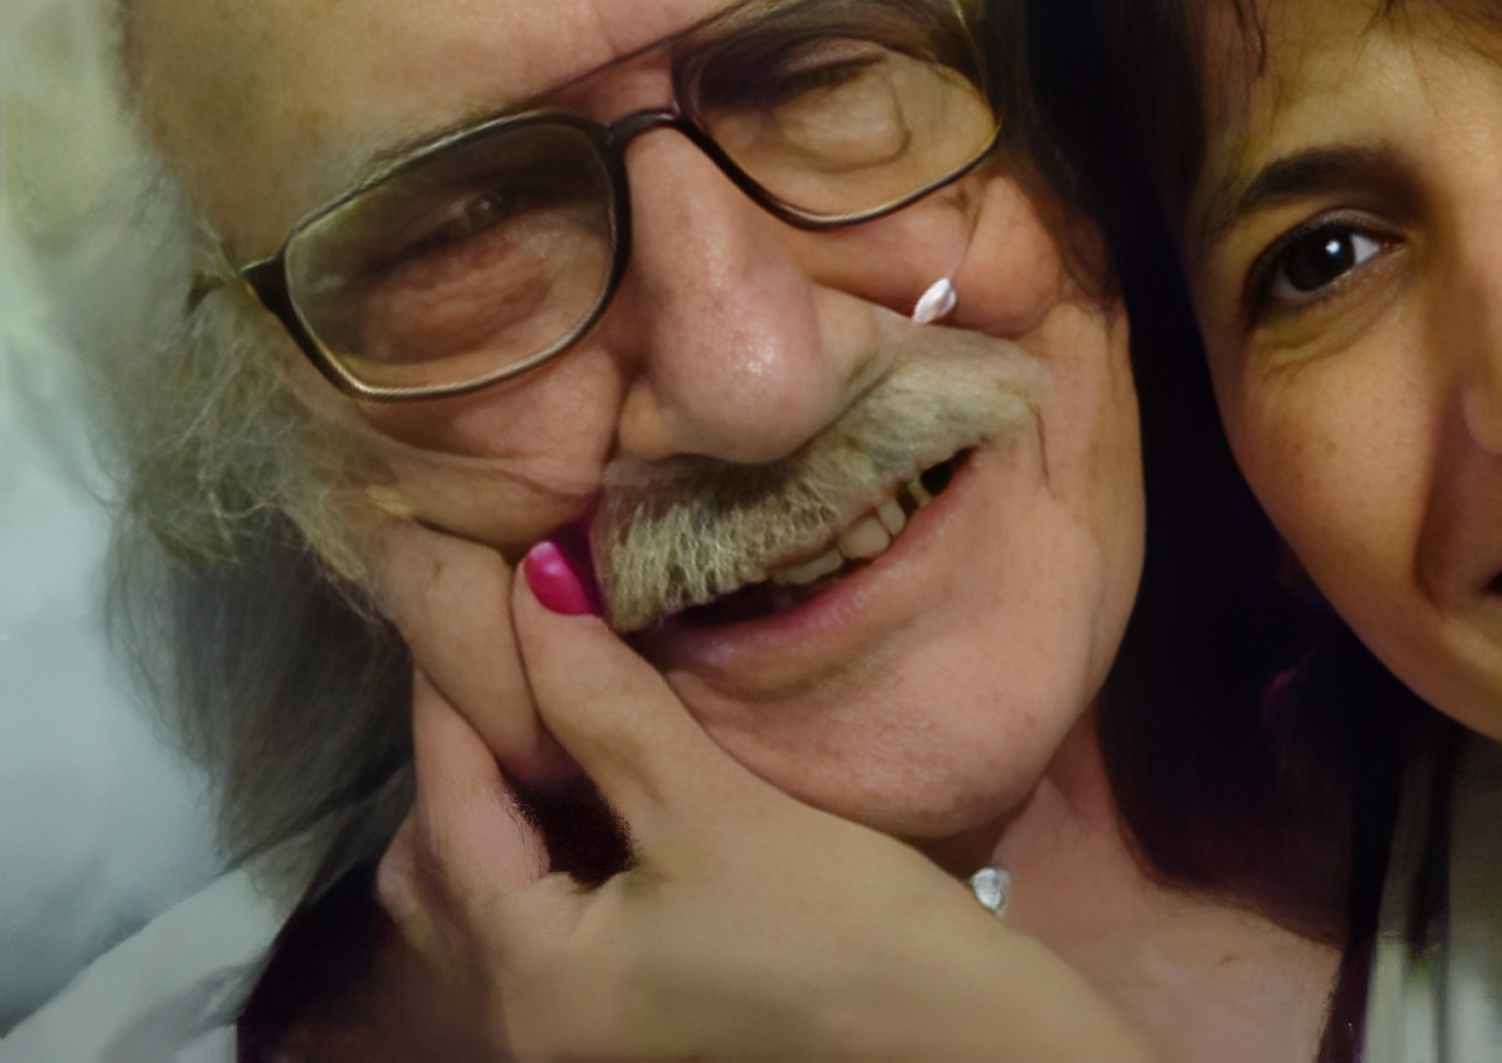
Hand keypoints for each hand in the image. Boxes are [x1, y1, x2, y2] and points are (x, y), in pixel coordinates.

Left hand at [371, 525, 1153, 1061]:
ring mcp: (578, 1027)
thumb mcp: (713, 808)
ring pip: (493, 894)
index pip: (448, 810)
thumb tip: (533, 587)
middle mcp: (525, 1019)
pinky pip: (553, 916)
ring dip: (512, 805)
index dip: (457, 696)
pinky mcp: (633, 1013)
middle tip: (522, 663)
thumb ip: (608, 703)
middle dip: (465, 763)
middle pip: (439, 870)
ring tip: (568, 713)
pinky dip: (558, 845)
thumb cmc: (838, 930)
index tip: (481, 595)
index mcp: (528, 979)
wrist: (959, 1035)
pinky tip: (612, 782)